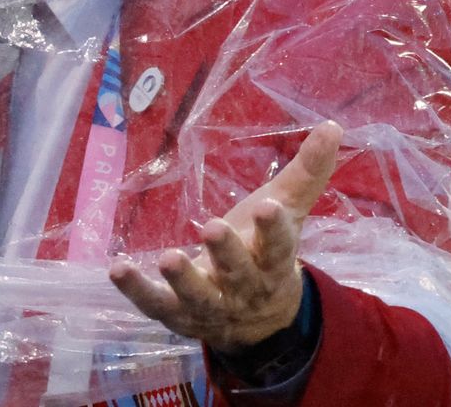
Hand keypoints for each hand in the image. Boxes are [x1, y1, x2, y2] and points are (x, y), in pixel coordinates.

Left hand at [109, 121, 341, 353]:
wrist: (258, 324)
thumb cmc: (266, 254)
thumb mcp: (287, 214)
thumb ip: (306, 174)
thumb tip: (333, 126)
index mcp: (273, 264)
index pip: (278, 248)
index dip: (274, 230)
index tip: (269, 208)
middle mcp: (243, 289)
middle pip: (238, 273)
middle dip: (227, 252)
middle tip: (213, 228)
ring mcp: (209, 307)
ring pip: (197, 296)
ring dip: (182, 279)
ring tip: (168, 257)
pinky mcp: (176, 315)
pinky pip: (155, 305)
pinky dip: (136, 290)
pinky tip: (117, 269)